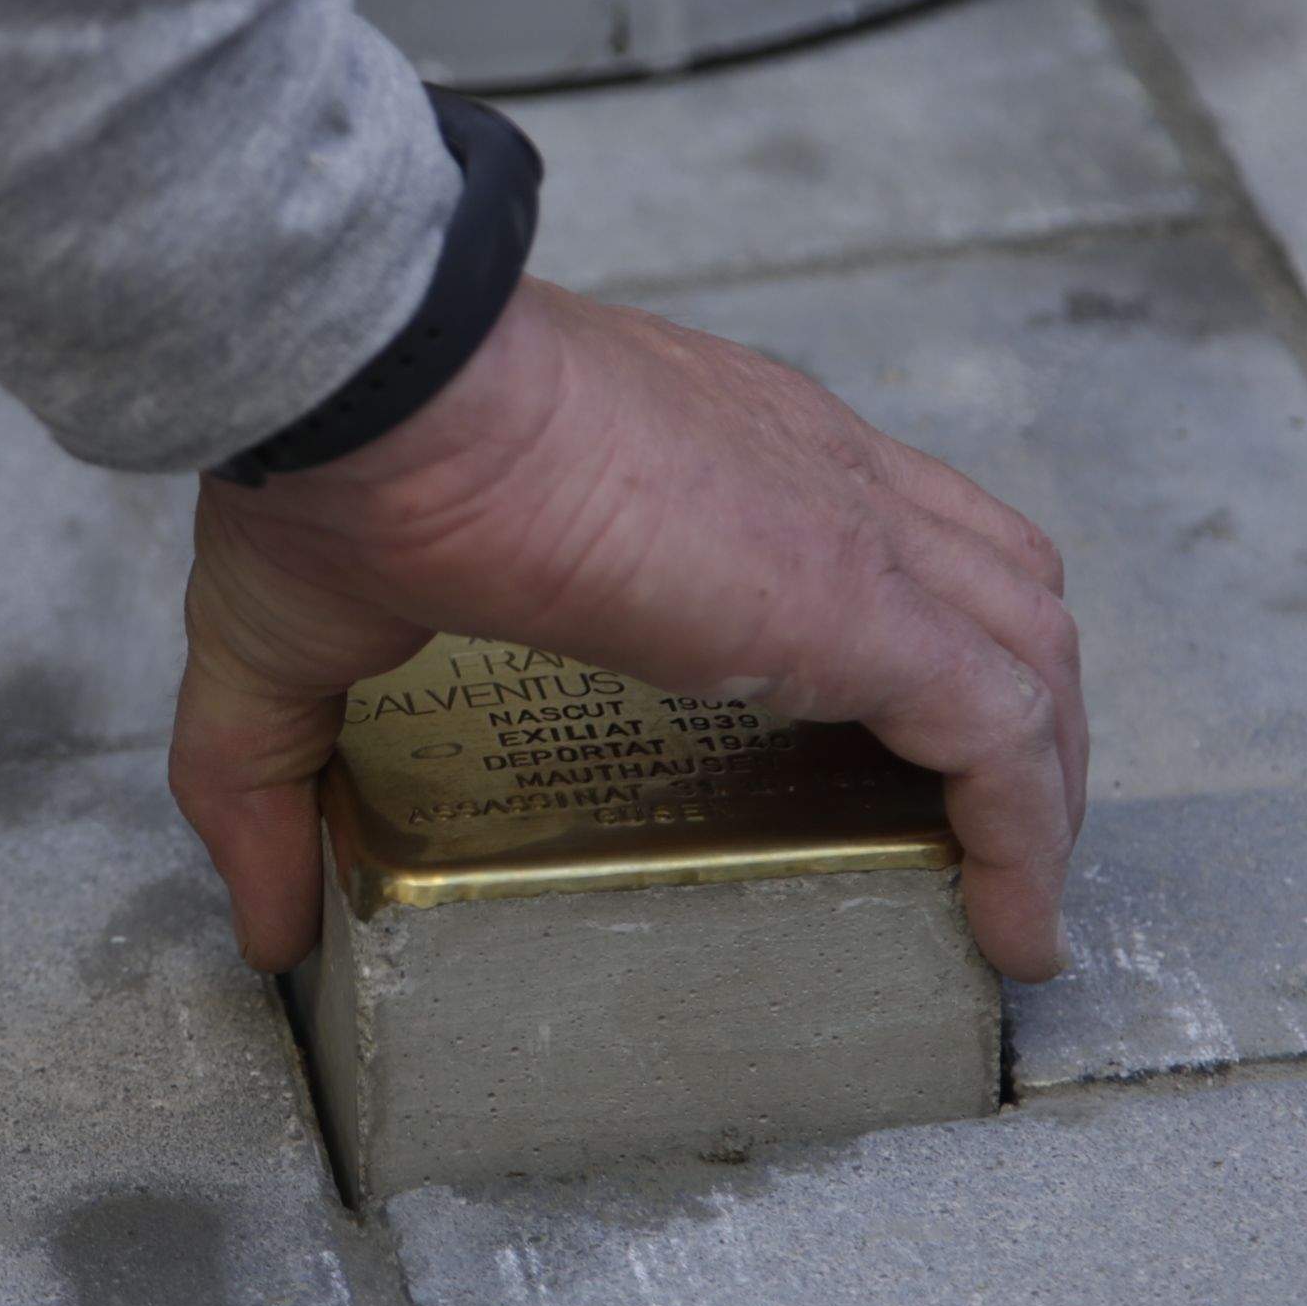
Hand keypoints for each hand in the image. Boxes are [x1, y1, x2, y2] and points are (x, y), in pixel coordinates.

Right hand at [170, 277, 1085, 980]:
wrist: (377, 379)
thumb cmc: (341, 466)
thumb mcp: (289, 650)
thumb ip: (271, 790)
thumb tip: (262, 924)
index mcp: (705, 454)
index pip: (874, 523)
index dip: (911, 634)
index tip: (893, 747)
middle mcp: (809, 471)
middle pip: (994, 578)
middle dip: (1015, 708)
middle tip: (983, 828)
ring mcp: (850, 527)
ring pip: (1032, 646)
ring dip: (1045, 772)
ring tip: (1016, 888)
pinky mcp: (860, 600)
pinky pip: (1005, 730)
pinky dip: (1030, 831)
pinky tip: (1014, 926)